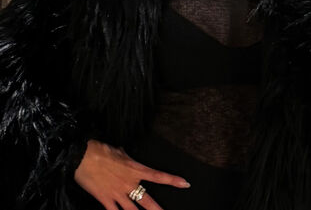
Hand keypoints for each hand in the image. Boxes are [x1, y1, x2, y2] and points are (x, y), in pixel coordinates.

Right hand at [74, 139, 188, 209]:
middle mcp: (129, 184)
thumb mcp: (120, 152)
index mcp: (135, 170)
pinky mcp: (105, 199)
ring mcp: (117, 193)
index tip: (184, 184)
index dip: (173, 180)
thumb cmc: (101, 151)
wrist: (82, 157)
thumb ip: (127, 159)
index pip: (159, 176)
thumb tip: (127, 157)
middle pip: (147, 200)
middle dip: (157, 209)